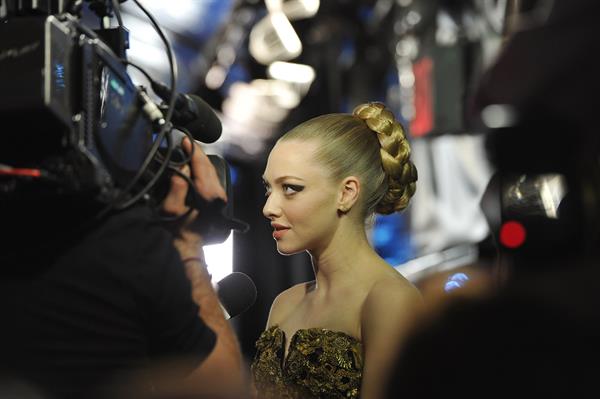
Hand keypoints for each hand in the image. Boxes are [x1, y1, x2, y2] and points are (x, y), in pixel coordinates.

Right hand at [162, 138, 226, 255]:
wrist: (189, 247)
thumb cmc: (177, 230)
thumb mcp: (170, 207)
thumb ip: (177, 184)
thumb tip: (182, 166)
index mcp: (208, 194)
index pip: (201, 164)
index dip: (192, 150)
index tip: (184, 140)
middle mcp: (218, 194)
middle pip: (208, 165)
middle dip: (196, 152)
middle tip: (185, 142)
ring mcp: (221, 197)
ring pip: (211, 171)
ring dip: (200, 160)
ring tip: (188, 151)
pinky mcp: (219, 200)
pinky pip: (211, 178)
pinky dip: (203, 169)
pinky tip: (194, 166)